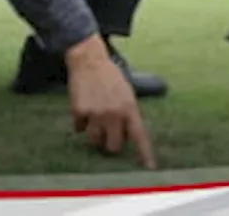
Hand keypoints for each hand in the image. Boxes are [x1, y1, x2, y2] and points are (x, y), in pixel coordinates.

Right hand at [65, 35, 156, 168]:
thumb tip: (126, 135)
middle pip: (113, 146)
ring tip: (94, 120)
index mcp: (129, 108)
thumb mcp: (126, 93)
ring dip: (94, 135)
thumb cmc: (110, 77)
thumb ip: (128, 113)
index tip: (149, 168)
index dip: (145, 153)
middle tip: (108, 134)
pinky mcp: (79, 111)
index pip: (139, 135)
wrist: (89, 61)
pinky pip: (79, 128)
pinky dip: (81, 122)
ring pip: (94, 141)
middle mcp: (114, 113)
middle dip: (110, 144)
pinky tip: (83, 108)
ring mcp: (96, 113)